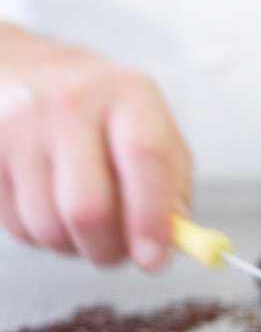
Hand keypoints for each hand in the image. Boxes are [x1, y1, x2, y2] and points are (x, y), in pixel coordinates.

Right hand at [0, 24, 191, 267]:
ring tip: (84, 217)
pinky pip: (19, 227)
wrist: (34, 73)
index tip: (154, 257)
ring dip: (74, 244)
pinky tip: (52, 203)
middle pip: (88, 206)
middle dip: (108, 248)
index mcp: (127, 93)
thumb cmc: (104, 111)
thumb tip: (171, 238)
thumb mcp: (153, 127)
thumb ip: (171, 183)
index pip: (143, 156)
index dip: (150, 216)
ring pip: (49, 227)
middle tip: (119, 252)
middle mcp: (72, 105)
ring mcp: (22, 129)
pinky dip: (42, 234)